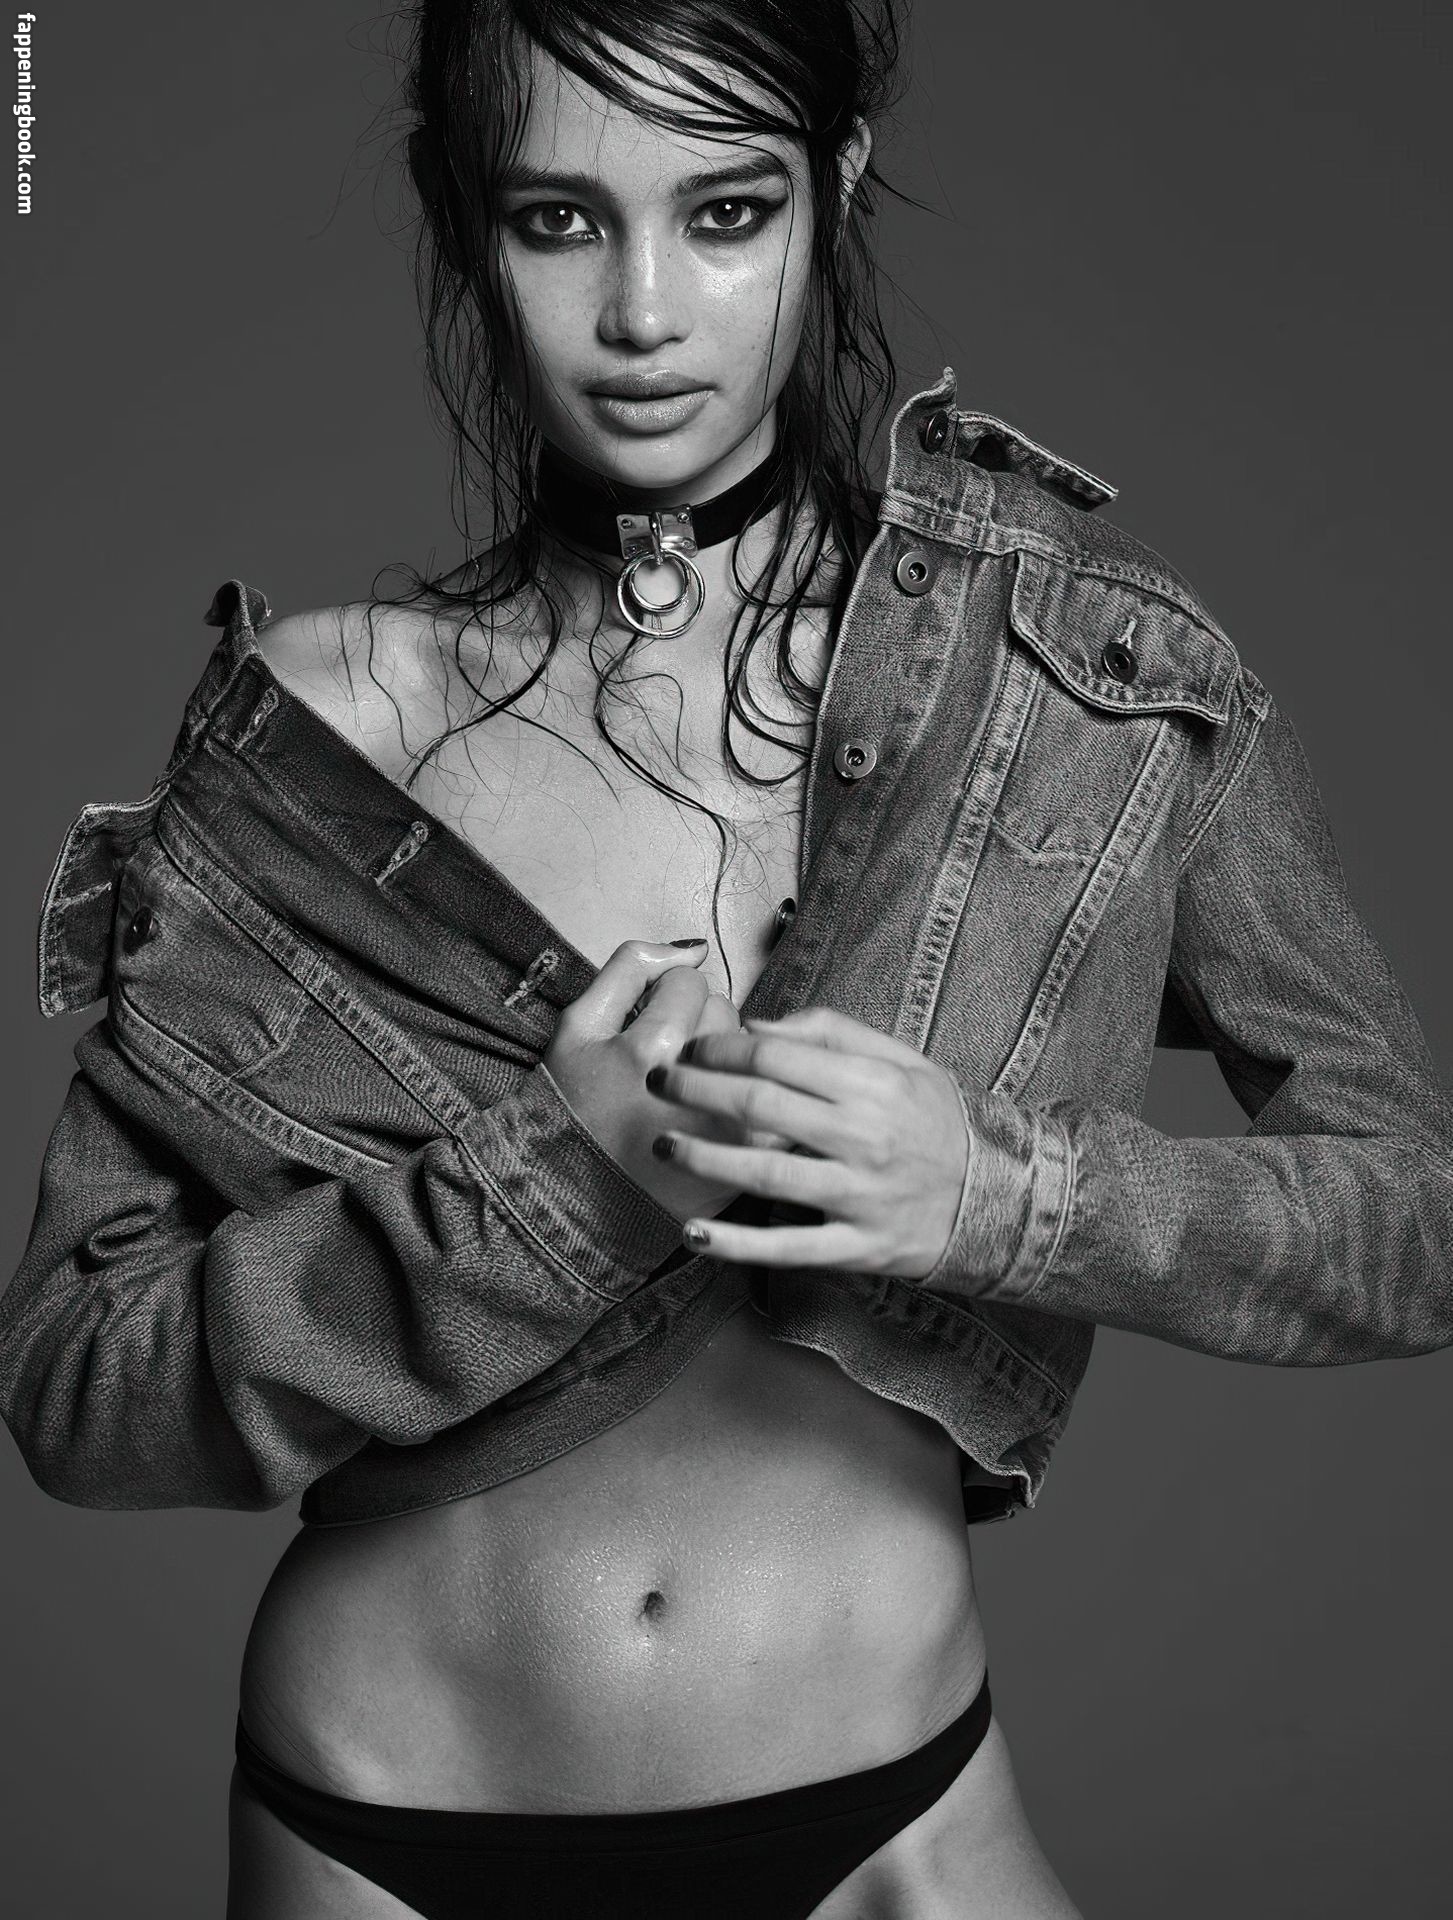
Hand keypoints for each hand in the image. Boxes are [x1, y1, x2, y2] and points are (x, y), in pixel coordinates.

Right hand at [542, 939, 753, 1223]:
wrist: (567, 1196)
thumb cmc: (570, 1107)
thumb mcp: (578, 1025)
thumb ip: (632, 968)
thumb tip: (693, 948)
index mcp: (653, 1048)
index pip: (691, 983)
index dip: (663, 997)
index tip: (642, 1023)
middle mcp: (699, 1087)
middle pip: (725, 1015)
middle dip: (697, 1025)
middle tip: (662, 1057)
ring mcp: (727, 1126)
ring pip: (747, 1056)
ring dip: (723, 1061)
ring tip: (684, 1084)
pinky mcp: (744, 1158)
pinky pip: (766, 1099)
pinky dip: (746, 1096)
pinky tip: (715, 1108)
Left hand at [643, 1006, 970, 1275]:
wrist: (997, 1197)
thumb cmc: (934, 1121)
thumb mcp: (899, 1061)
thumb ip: (831, 1034)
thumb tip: (756, 1026)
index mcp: (871, 1084)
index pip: (776, 1056)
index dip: (721, 1048)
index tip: (691, 1048)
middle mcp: (864, 1137)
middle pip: (760, 1105)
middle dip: (696, 1089)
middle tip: (657, 1082)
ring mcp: (859, 1195)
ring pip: (766, 1172)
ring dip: (704, 1157)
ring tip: (661, 1144)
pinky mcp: (858, 1246)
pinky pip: (789, 1247)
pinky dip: (738, 1244)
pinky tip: (694, 1233)